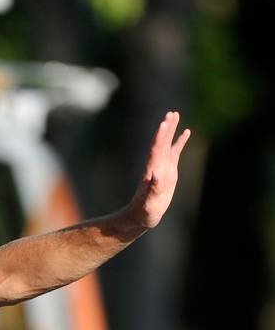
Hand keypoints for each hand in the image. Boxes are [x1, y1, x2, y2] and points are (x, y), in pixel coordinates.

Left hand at [128, 111, 190, 230]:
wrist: (143, 216)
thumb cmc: (145, 211)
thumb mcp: (149, 202)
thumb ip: (153, 189)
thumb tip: (156, 174)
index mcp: (151, 171)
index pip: (155, 150)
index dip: (159, 137)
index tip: (164, 123)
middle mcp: (156, 166)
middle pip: (161, 143)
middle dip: (166, 129)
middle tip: (171, 113)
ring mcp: (163, 167)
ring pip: (167, 145)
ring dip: (171, 130)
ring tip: (175, 114)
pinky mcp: (169, 171)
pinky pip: (175, 153)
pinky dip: (180, 142)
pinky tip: (186, 132)